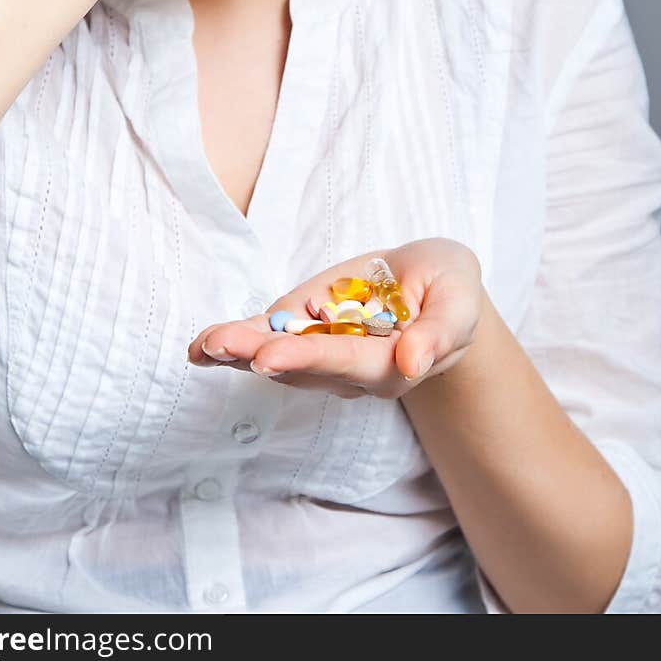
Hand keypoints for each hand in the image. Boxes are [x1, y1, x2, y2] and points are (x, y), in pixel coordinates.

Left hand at [187, 238, 483, 399]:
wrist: (434, 289)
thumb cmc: (450, 292)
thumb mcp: (458, 300)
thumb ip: (440, 332)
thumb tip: (413, 362)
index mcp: (391, 366)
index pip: (346, 362)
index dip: (308, 358)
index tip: (271, 356)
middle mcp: (349, 371)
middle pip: (301, 367)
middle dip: (259, 355)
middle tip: (220, 347)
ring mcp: (321, 354)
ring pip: (275, 359)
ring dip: (238, 352)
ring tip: (204, 346)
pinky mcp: (303, 330)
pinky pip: (266, 339)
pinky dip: (235, 343)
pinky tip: (202, 348)